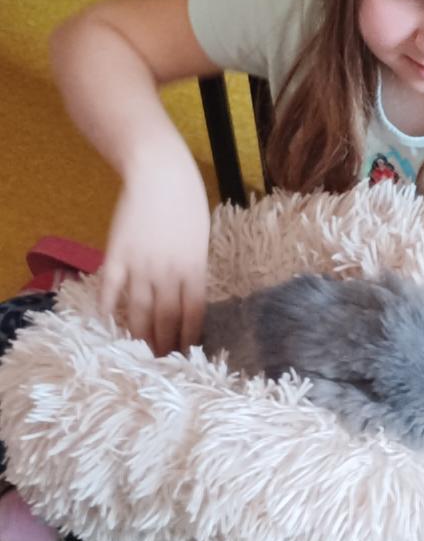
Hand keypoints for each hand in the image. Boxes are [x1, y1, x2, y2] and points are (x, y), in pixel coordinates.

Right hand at [99, 143, 210, 356]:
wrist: (161, 173)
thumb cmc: (188, 200)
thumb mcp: (201, 238)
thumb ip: (193, 267)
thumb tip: (189, 293)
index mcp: (195, 269)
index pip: (193, 315)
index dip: (189, 338)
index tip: (187, 357)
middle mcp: (169, 273)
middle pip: (166, 319)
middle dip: (164, 346)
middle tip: (161, 367)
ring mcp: (141, 266)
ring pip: (139, 311)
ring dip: (139, 337)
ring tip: (138, 356)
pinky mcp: (117, 255)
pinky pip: (110, 290)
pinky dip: (108, 310)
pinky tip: (106, 327)